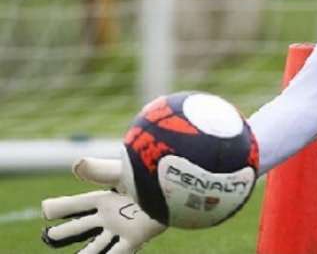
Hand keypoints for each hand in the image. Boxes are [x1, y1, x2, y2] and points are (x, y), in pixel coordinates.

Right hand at [42, 158, 165, 253]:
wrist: (178, 183)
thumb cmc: (150, 173)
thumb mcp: (123, 171)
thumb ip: (100, 170)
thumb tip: (76, 164)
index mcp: (108, 195)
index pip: (78, 204)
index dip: (62, 207)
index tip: (44, 209)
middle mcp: (113, 211)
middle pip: (83, 225)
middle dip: (67, 231)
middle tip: (49, 235)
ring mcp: (124, 226)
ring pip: (98, 244)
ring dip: (86, 252)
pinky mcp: (137, 236)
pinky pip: (119, 253)